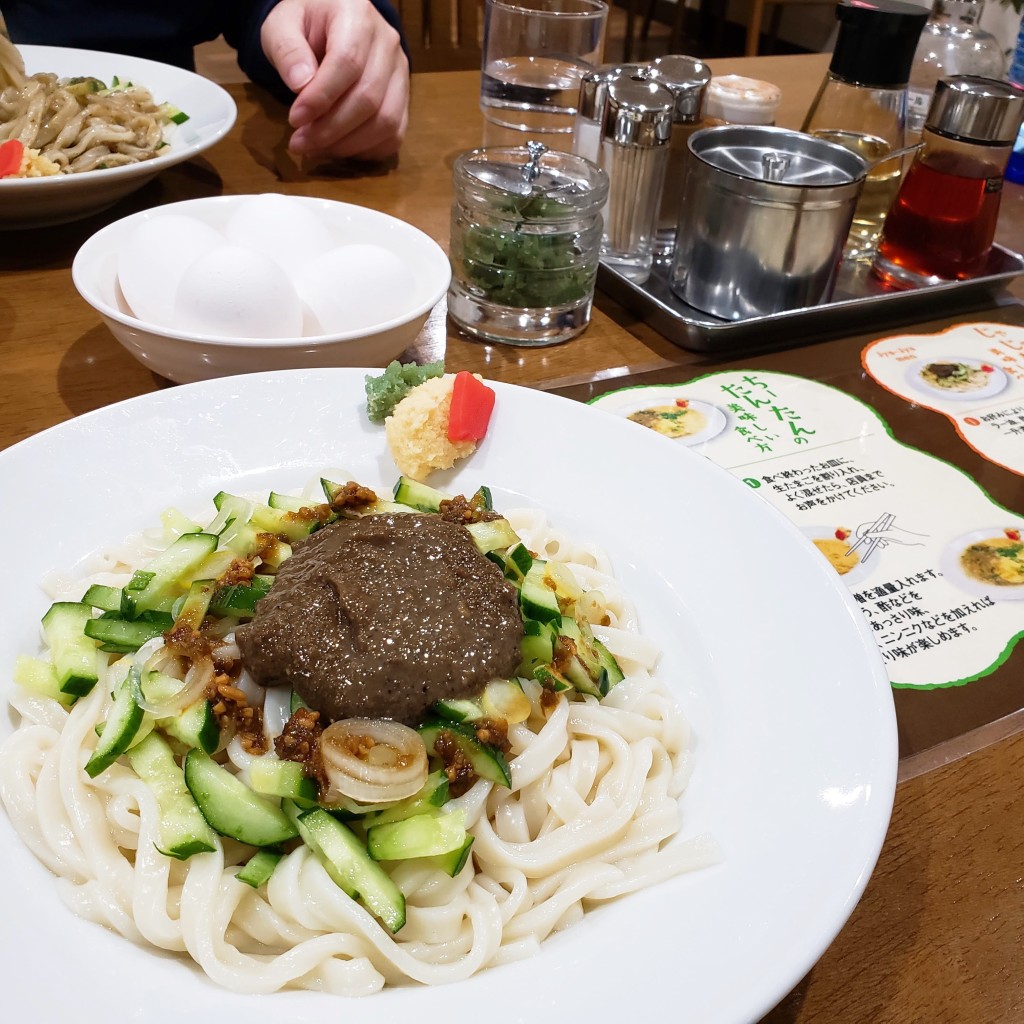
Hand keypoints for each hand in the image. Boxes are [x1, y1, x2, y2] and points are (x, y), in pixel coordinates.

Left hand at [261, 0, 409, 160]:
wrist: (329, 24)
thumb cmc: (304, 24)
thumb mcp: (282, 26)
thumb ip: (287, 50)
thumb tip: (300, 85)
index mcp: (357, 15)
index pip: (347, 62)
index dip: (321, 97)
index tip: (295, 119)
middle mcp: (388, 42)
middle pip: (369, 98)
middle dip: (331, 129)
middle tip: (300, 143)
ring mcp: (400, 72)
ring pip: (386, 121)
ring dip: (349, 145)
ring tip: (316, 149)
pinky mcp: (403, 97)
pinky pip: (394, 134)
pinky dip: (367, 150)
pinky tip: (339, 149)